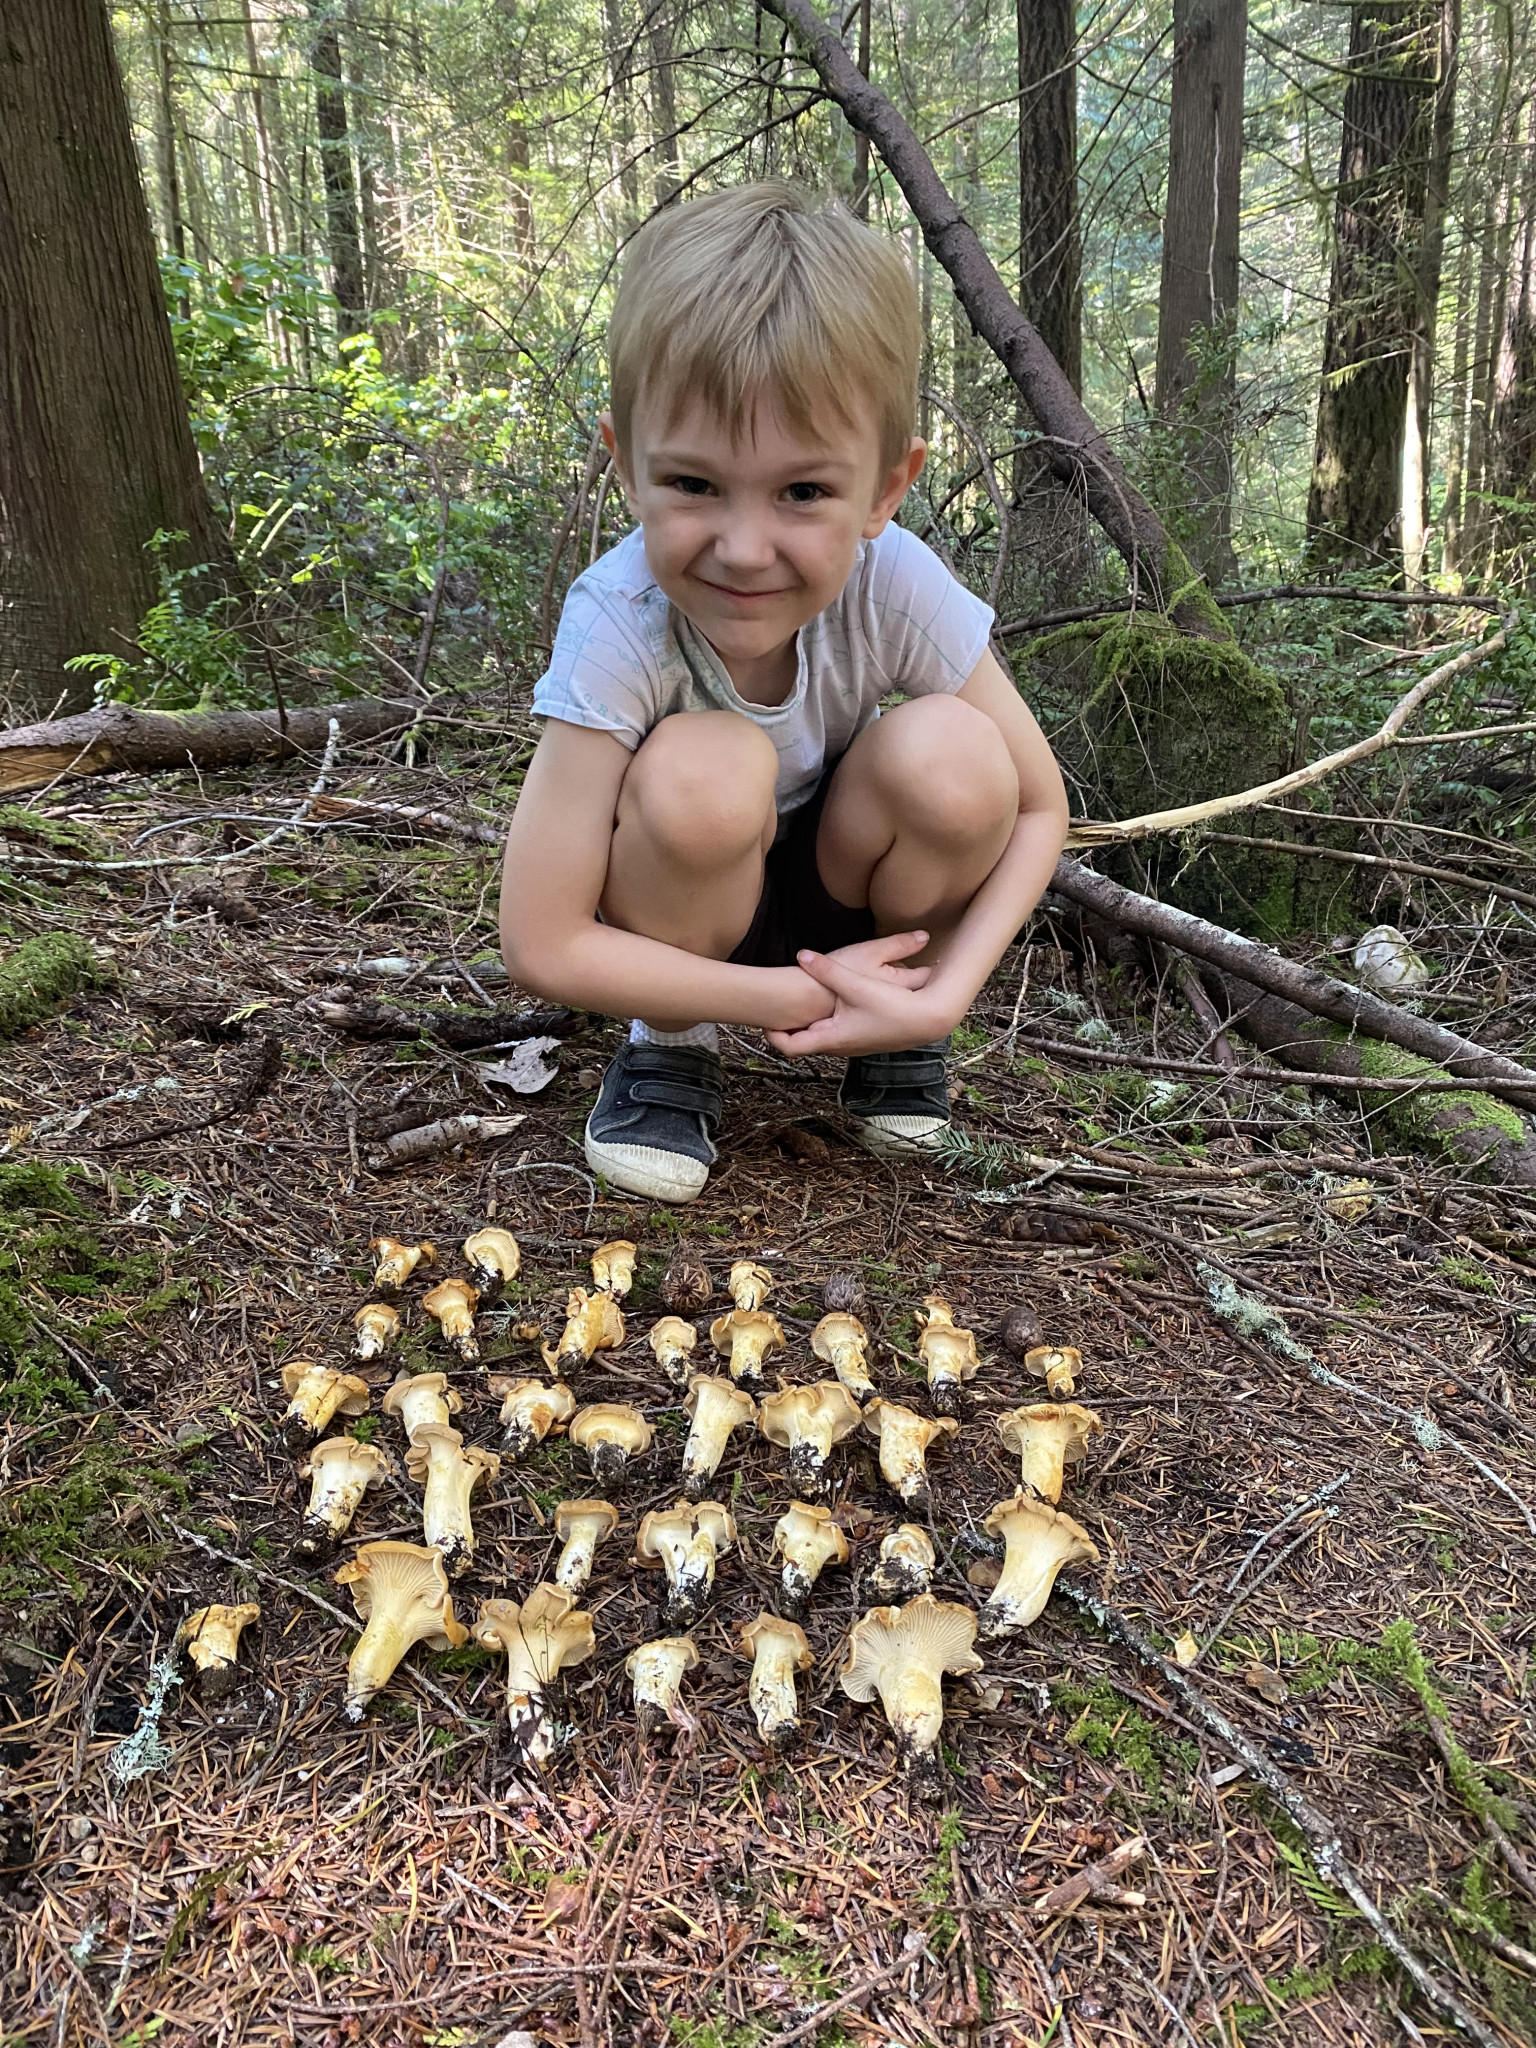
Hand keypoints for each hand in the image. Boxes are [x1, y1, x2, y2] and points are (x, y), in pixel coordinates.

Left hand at [763, 932, 954, 1057]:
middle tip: (773, 1007)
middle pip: (801, 1040)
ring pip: (819, 1035)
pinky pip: (835, 1031)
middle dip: (787, 1025)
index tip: (762, 1018)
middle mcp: (838, 1046)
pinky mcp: (862, 1037)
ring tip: (795, 1003)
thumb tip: (802, 955)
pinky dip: (825, 1019)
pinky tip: (828, 1002)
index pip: (789, 1046)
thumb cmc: (893, 1007)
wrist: (928, 1020)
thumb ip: (827, 969)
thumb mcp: (855, 984)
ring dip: (808, 1021)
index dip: (771, 1034)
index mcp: (830, 1038)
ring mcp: (851, 1044)